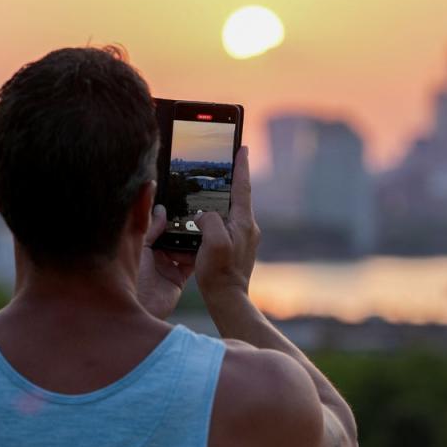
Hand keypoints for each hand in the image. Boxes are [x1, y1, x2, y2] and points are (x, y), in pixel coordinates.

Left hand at [137, 204, 196, 319]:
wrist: (140, 307)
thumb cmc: (132, 277)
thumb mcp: (140, 247)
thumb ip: (151, 228)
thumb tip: (161, 209)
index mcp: (142, 245)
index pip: (157, 226)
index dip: (168, 216)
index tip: (180, 202)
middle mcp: (155, 255)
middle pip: (173, 236)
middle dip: (183, 226)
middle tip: (197, 211)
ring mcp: (167, 267)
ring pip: (183, 248)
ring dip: (192, 239)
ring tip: (204, 224)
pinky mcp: (178, 278)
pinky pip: (191, 264)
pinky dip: (199, 256)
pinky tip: (206, 244)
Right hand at [194, 145, 259, 300]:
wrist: (227, 299)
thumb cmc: (219, 273)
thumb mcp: (213, 243)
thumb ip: (210, 220)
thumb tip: (204, 213)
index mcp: (243, 222)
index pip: (242, 186)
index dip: (240, 165)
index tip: (242, 147)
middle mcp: (247, 227)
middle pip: (235, 197)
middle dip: (227, 182)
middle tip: (220, 166)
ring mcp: (243, 238)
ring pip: (227, 213)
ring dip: (216, 205)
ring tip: (201, 201)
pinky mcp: (236, 248)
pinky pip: (223, 228)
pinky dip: (212, 223)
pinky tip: (199, 229)